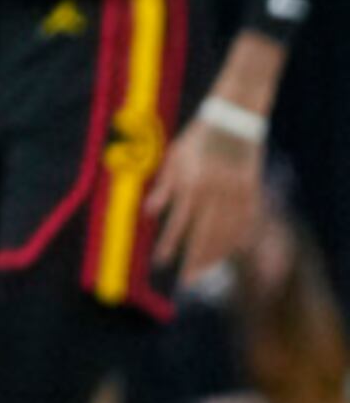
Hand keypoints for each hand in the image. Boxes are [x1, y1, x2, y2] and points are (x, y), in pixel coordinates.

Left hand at [147, 111, 263, 282]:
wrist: (233, 121)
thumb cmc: (197, 139)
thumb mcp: (173, 159)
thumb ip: (163, 188)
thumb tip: (149, 214)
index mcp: (189, 184)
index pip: (177, 224)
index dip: (169, 245)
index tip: (161, 263)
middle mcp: (211, 194)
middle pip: (202, 235)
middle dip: (193, 260)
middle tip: (187, 281)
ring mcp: (234, 194)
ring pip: (225, 233)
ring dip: (216, 254)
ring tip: (206, 271)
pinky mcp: (252, 192)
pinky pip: (247, 222)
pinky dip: (241, 238)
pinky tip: (234, 252)